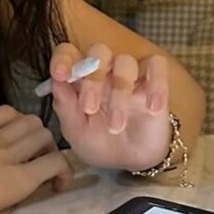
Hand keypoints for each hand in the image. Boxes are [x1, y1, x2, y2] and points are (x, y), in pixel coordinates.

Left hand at [47, 43, 171, 171]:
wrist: (132, 163)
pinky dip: (156, 84)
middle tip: (89, 108)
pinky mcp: (155, 83)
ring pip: (126, 61)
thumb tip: (56, 82)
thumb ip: (65, 107)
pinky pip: (158, 66)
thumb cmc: (100, 143)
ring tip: (116, 126)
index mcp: (80, 78)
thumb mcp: (77, 132)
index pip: (69, 52)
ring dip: (120, 92)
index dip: (63, 58)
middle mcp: (105, 71)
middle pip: (99, 51)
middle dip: (93, 78)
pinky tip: (151, 108)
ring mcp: (131, 75)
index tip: (60, 74)